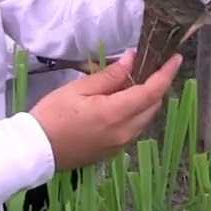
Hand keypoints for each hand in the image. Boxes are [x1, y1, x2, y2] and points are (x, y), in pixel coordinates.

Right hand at [29, 50, 182, 170]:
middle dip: (156, 86)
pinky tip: (120, 102)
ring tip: (131, 82)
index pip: (152, 92)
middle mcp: (124, 133)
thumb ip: (109, 76)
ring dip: (145, 100)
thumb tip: (132, 61)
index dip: (166, 74)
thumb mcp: (78, 89)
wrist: (35, 151)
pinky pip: (133, 129)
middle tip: (148, 66)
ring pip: (145, 119)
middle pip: (153, 106)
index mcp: (115, 114)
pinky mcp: (113, 152)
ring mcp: (120, 145)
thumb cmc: (52, 115)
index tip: (175, 58)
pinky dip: (134, 113)